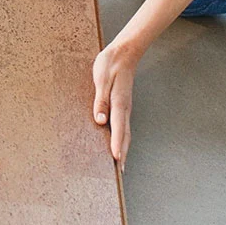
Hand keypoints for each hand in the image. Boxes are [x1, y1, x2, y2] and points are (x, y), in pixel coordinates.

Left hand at [92, 40, 139, 172]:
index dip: (118, 144)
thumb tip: (100, 120)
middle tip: (121, 171)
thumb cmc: (110, 64)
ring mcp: (124, 107)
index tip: (117, 159)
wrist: (124, 53)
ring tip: (120, 163)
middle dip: (123, 153)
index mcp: (119, 102)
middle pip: (125, 135)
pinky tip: (118, 142)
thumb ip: (100, 99)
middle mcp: (124, 107)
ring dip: (124, 147)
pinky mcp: (122, 104)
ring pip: (125, 131)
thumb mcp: (101, 78)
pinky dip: (122, 137)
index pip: (118, 127)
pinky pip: (123, 125)